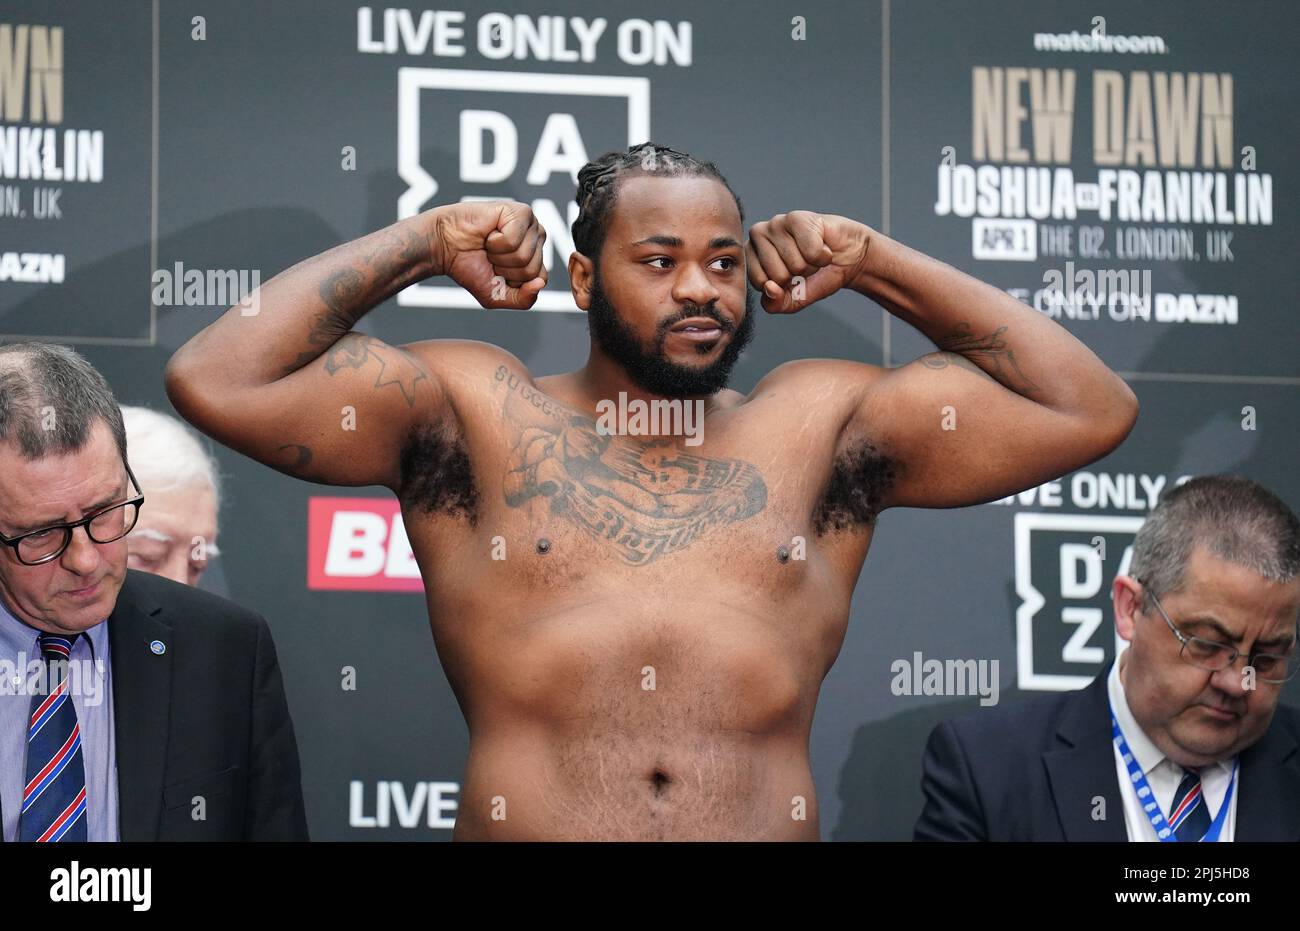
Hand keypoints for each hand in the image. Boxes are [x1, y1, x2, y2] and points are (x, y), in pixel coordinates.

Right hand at [429, 201, 547, 308]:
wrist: (445, 246)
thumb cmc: (470, 268)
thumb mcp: (498, 296)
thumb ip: (524, 300)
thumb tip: (540, 283)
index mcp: (537, 255)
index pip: (540, 278)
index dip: (513, 281)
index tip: (497, 270)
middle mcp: (537, 237)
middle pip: (532, 270)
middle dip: (505, 269)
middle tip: (490, 255)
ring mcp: (531, 223)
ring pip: (524, 257)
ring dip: (499, 256)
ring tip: (489, 244)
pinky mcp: (520, 211)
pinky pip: (514, 241)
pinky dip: (495, 242)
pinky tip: (489, 233)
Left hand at [745, 211, 871, 311]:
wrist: (848, 258)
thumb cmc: (816, 276)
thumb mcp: (793, 300)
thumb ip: (775, 304)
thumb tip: (769, 288)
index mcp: (750, 255)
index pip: (760, 283)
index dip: (783, 285)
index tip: (791, 275)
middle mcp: (757, 235)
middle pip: (778, 275)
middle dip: (798, 275)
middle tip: (805, 262)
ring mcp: (776, 223)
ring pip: (796, 264)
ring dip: (812, 265)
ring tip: (813, 253)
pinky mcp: (797, 217)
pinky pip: (811, 252)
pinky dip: (823, 256)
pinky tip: (823, 245)